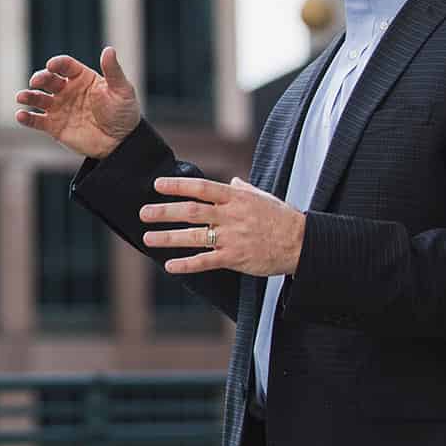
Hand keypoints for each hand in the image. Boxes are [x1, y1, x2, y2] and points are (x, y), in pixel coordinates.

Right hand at [14, 47, 140, 158]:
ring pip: (38, 98)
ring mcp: (59, 108)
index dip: (57, 64)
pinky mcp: (54, 126)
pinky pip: (37, 120)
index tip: (51, 66)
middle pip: (48, 79)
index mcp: (82, 78)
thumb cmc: (124, 113)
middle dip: (40, 78)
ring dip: (28, 96)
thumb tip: (109, 49)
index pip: (65, 66)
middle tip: (36, 81)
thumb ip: (113, 71)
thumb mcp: (122, 90)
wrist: (121, 143)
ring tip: (21, 96)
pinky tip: (21, 115)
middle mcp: (67, 90)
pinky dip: (27, 118)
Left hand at [141, 176, 303, 276]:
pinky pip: (207, 261)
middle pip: (191, 211)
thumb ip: (242, 188)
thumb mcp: (262, 197)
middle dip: (164, 212)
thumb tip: (230, 180)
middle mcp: (230, 216)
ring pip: (194, 236)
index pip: (201, 188)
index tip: (157, 185)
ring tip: (147, 238)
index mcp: (235, 198)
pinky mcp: (235, 258)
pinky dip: (187, 264)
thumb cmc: (282, 218)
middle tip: (143, 213)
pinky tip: (170, 265)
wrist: (302, 243)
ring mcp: (232, 238)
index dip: (177, 186)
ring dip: (168, 237)